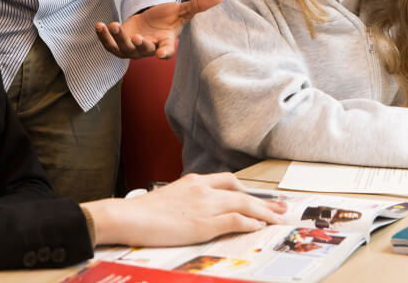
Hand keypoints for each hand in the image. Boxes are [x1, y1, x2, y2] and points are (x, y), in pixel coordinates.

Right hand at [83, 173, 285, 246]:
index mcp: (193, 181)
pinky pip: (234, 220)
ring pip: (243, 204)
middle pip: (241, 192)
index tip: (257, 196)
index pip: (227, 180)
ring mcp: (204, 205)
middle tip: (280, 207)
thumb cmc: (142, 212)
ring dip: (264, 212)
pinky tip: (258, 226)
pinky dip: (249, 222)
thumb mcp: (168, 198)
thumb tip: (194, 211)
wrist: (127, 216)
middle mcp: (202, 189)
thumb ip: (186, 200)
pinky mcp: (203, 223)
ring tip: (278, 218)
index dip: (246, 189)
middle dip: (264, 201)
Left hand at [95, 0, 223, 58]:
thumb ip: (199, 4)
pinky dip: (103, 37)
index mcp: (165, 42)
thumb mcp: (182, 10)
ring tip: (112, 25)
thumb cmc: (167, 18)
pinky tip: (99, 25)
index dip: (164, 53)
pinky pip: (110, 45)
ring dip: (116, 38)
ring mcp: (132, 49)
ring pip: (123, 49)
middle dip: (138, 45)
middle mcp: (148, 49)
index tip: (161, 54)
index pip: (166, 51)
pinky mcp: (120, 45)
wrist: (151, 20)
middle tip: (136, 38)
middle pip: (143, 51)